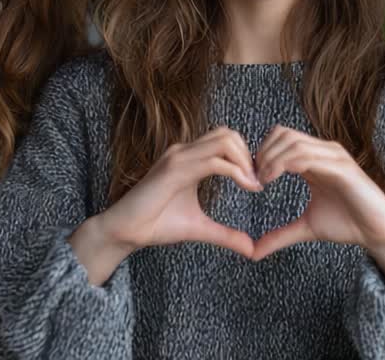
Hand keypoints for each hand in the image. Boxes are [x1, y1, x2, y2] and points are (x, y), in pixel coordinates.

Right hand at [71, 126, 261, 284]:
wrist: (126, 231)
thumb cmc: (157, 225)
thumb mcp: (200, 228)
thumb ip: (226, 234)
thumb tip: (252, 249)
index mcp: (189, 158)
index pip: (225, 140)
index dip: (247, 156)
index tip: (258, 181)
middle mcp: (184, 151)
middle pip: (228, 134)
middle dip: (249, 154)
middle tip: (258, 181)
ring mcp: (178, 157)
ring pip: (224, 141)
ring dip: (245, 160)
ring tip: (254, 184)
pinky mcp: (174, 169)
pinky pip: (213, 161)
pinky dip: (236, 171)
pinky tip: (246, 186)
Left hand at [251, 126, 384, 278]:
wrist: (379, 233)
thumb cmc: (348, 225)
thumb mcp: (306, 228)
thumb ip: (280, 235)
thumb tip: (253, 253)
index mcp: (315, 159)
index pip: (281, 138)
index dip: (261, 154)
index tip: (251, 179)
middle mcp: (324, 152)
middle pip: (283, 134)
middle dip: (263, 153)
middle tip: (254, 179)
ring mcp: (335, 157)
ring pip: (293, 142)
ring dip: (271, 159)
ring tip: (262, 181)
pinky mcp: (343, 168)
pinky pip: (309, 156)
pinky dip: (286, 164)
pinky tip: (274, 179)